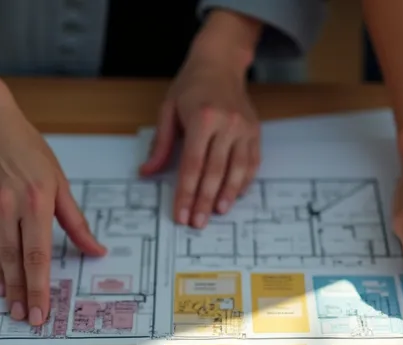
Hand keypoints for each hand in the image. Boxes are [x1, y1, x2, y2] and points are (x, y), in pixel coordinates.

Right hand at [0, 58, 105, 326]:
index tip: (42, 310)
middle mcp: (7, 205)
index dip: (40, 286)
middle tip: (25, 317)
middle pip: (14, 260)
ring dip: (4, 279)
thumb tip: (96, 251)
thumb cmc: (25, 147)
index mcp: (36, 199)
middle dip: (21, 293)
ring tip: (11, 301)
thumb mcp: (58, 180)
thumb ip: (75, 221)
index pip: (38, 254)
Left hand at [139, 10, 261, 227]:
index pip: (193, 165)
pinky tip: (234, 196)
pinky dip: (244, 182)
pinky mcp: (255, 132)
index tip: (181, 213)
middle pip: (215, 172)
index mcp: (203, 118)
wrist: (220, 63)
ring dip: (227, 195)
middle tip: (198, 222)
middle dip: (205, 200)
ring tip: (218, 213)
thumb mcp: (168, 110)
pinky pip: (252, 163)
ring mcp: (244, 129)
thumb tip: (147, 172)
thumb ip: (160, 144)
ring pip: (237, 170)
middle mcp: (227, 124)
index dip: (186, 193)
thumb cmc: (191, 86)